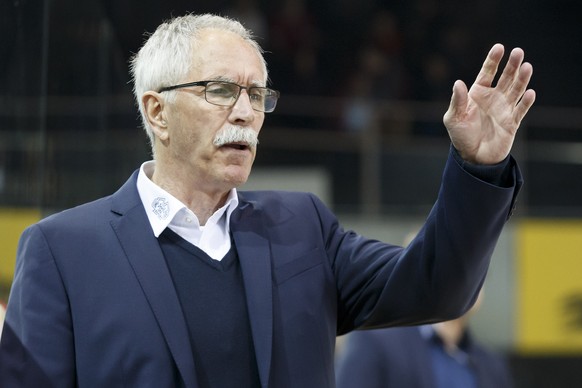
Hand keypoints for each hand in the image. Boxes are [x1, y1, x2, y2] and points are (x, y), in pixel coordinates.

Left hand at [443, 44, 535, 163]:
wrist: (473, 157)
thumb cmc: (460, 136)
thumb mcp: (453, 118)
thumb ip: (457, 101)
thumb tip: (458, 82)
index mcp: (478, 93)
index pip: (487, 72)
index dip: (493, 60)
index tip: (499, 47)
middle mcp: (493, 98)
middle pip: (505, 77)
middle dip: (512, 65)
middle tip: (518, 52)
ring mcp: (504, 109)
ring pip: (516, 90)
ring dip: (522, 79)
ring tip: (527, 67)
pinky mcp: (512, 122)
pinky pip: (521, 110)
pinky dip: (525, 102)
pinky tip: (529, 93)